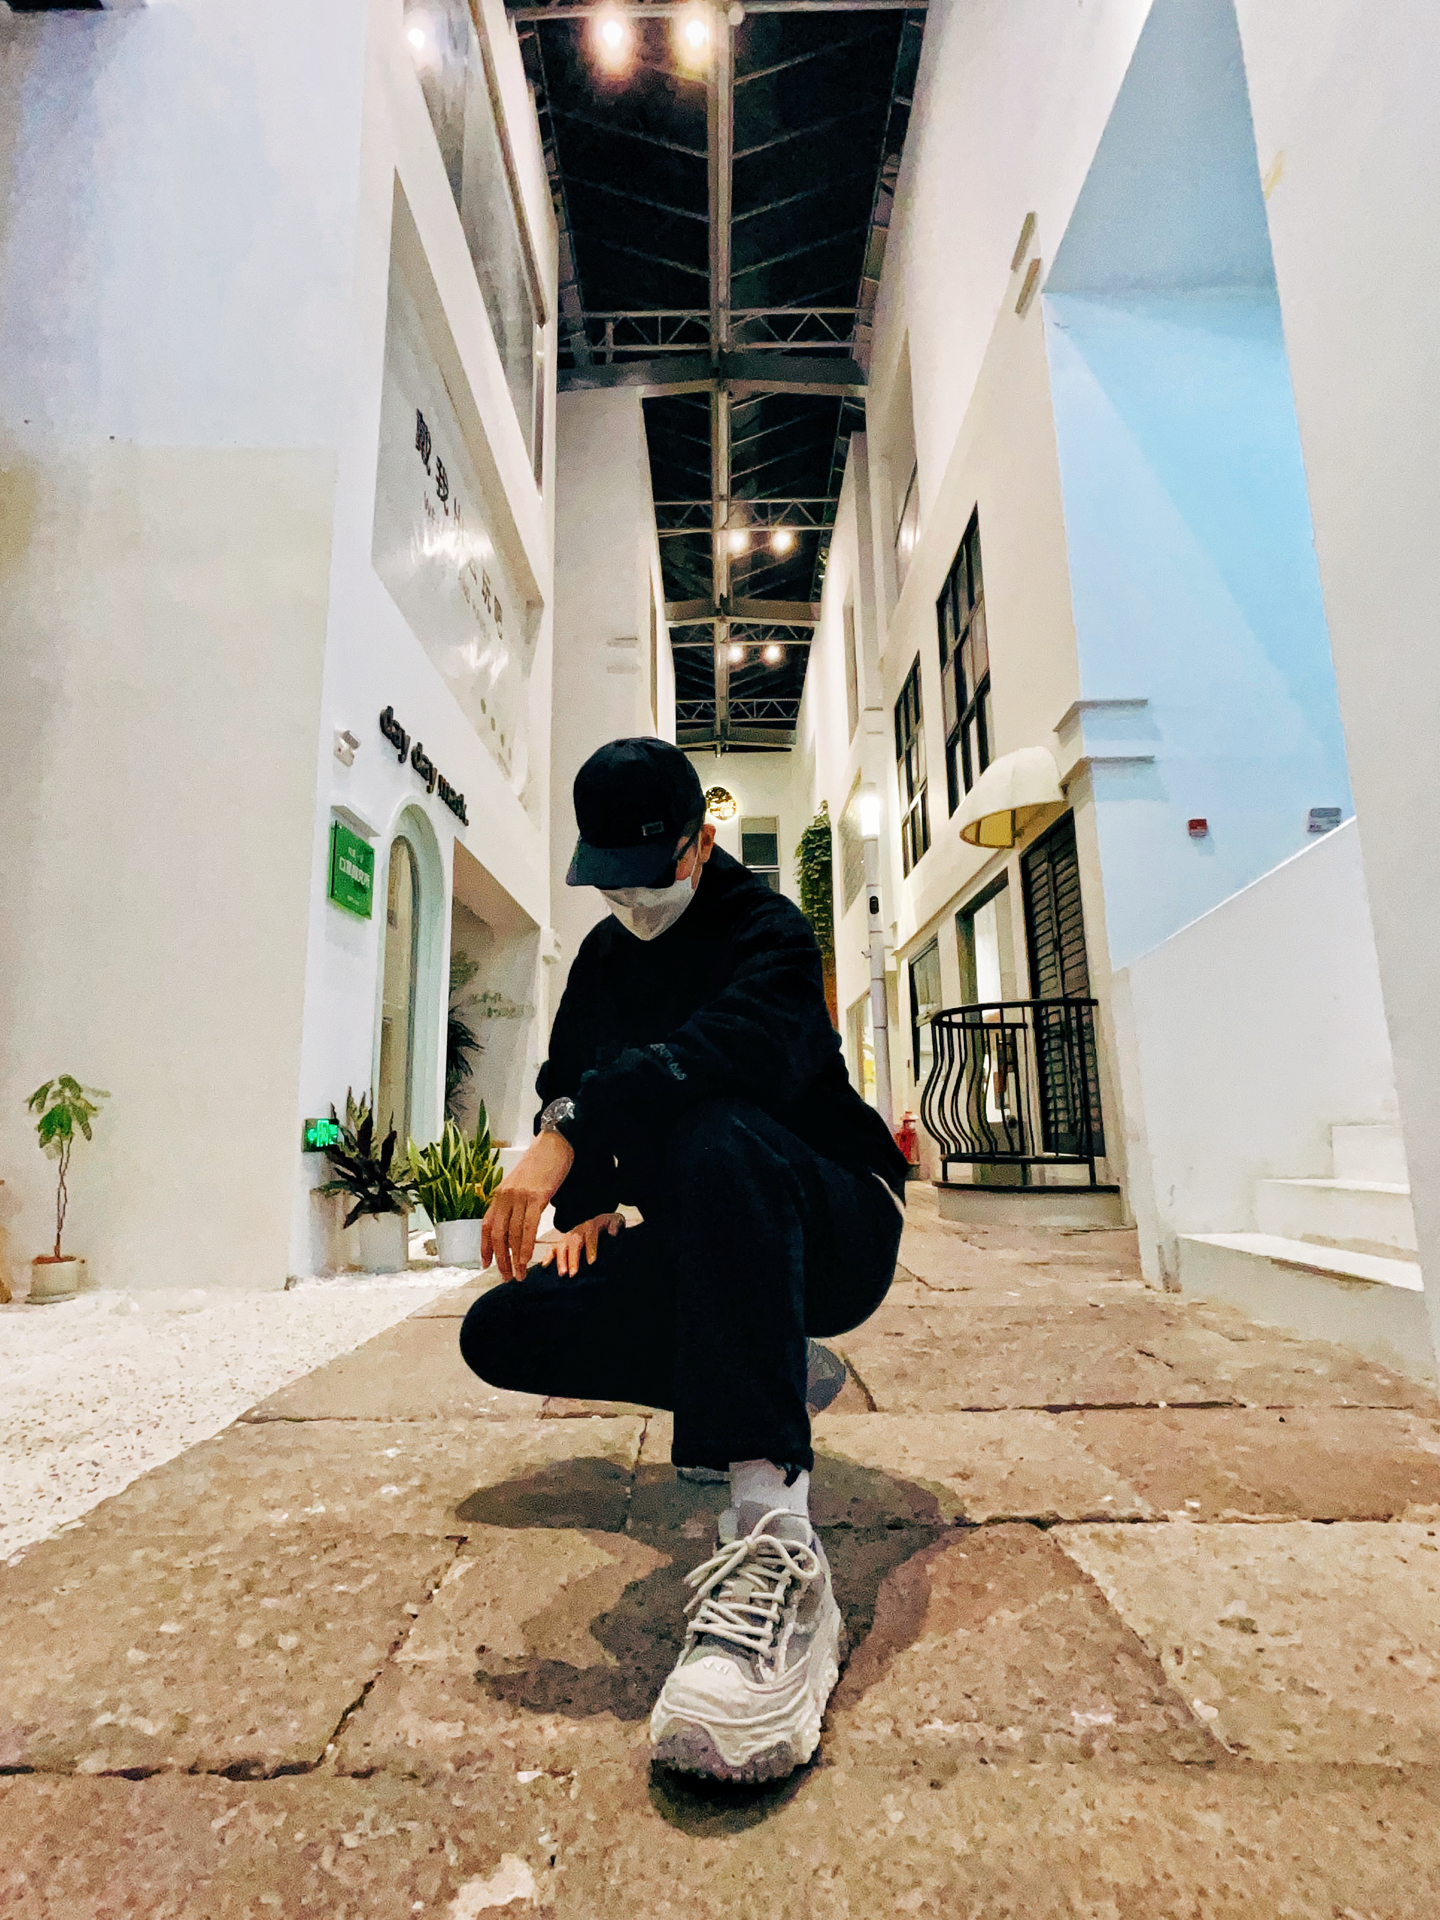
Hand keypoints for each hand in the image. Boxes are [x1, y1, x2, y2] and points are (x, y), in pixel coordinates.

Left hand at [481, 1131, 575, 1280]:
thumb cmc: (540, 1165)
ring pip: (512, 1235)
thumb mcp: (520, 1185)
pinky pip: (528, 1228)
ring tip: (520, 1275)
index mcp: (499, 1195)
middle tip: (507, 1277)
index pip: (487, 1226)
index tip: (486, 1264)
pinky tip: (526, 1260)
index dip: (485, 1248)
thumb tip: (514, 1226)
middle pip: (498, 1235)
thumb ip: (514, 1203)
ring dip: (515, 1259)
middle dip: (501, 1260)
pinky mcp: (536, 1197)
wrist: (555, 1144)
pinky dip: (525, 1247)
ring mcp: (520, 1197)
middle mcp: (505, 1197)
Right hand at [537, 1212, 624, 1277]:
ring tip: (562, 1273)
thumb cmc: (605, 1223)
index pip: (590, 1238)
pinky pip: (552, 1247)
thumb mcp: (614, 1220)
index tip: (591, 1262)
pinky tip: (545, 1265)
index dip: (591, 1249)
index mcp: (591, 1226)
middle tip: (573, 1273)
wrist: (592, 1214)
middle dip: (573, 1259)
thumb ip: (615, 1225)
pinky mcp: (560, 1241)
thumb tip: (613, 1232)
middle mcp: (577, 1230)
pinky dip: (547, 1256)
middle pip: (574, 1244)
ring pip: (561, 1247)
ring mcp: (567, 1236)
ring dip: (560, 1260)